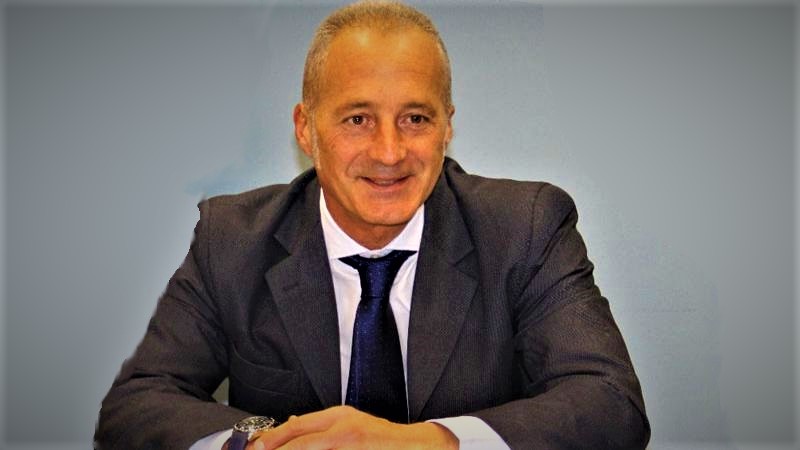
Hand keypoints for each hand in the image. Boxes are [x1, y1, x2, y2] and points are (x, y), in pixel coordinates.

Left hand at [246, 405, 457, 449]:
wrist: (416, 447)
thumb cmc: (382, 439)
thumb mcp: (351, 424)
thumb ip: (323, 427)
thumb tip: (290, 425)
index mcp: (340, 416)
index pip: (298, 425)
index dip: (274, 437)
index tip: (256, 445)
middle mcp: (343, 427)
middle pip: (299, 439)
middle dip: (275, 449)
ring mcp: (350, 443)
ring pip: (308, 449)